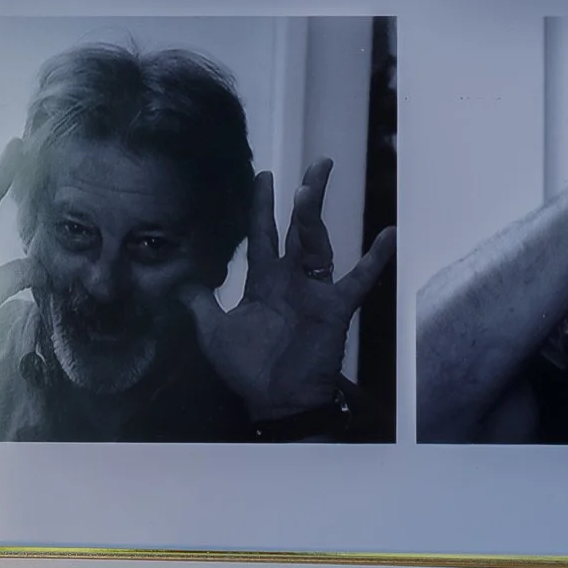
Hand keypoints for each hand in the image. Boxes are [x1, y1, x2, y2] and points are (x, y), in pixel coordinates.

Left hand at [189, 159, 394, 428]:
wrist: (277, 402)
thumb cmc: (248, 369)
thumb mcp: (214, 334)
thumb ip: (201, 306)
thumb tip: (180, 283)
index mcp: (264, 282)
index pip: (262, 234)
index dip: (261, 206)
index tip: (264, 175)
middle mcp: (291, 279)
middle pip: (299, 228)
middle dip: (305, 197)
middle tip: (317, 165)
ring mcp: (315, 291)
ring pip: (319, 244)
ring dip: (316, 217)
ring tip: (312, 188)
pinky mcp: (335, 307)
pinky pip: (358, 279)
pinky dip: (374, 258)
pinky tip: (388, 234)